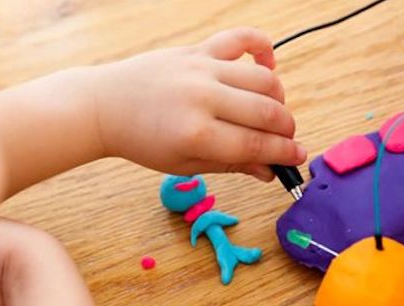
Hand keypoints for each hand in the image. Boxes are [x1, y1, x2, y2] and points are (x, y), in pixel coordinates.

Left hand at [92, 27, 305, 180]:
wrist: (105, 106)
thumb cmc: (144, 140)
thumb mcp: (186, 164)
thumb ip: (233, 165)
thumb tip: (270, 170)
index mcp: (197, 134)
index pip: (257, 145)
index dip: (284, 153)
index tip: (298, 157)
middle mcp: (202, 98)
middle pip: (267, 113)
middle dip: (286, 130)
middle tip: (286, 139)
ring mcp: (200, 69)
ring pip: (263, 79)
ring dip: (279, 98)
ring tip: (273, 112)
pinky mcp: (197, 50)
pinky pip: (241, 38)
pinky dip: (262, 47)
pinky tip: (268, 64)